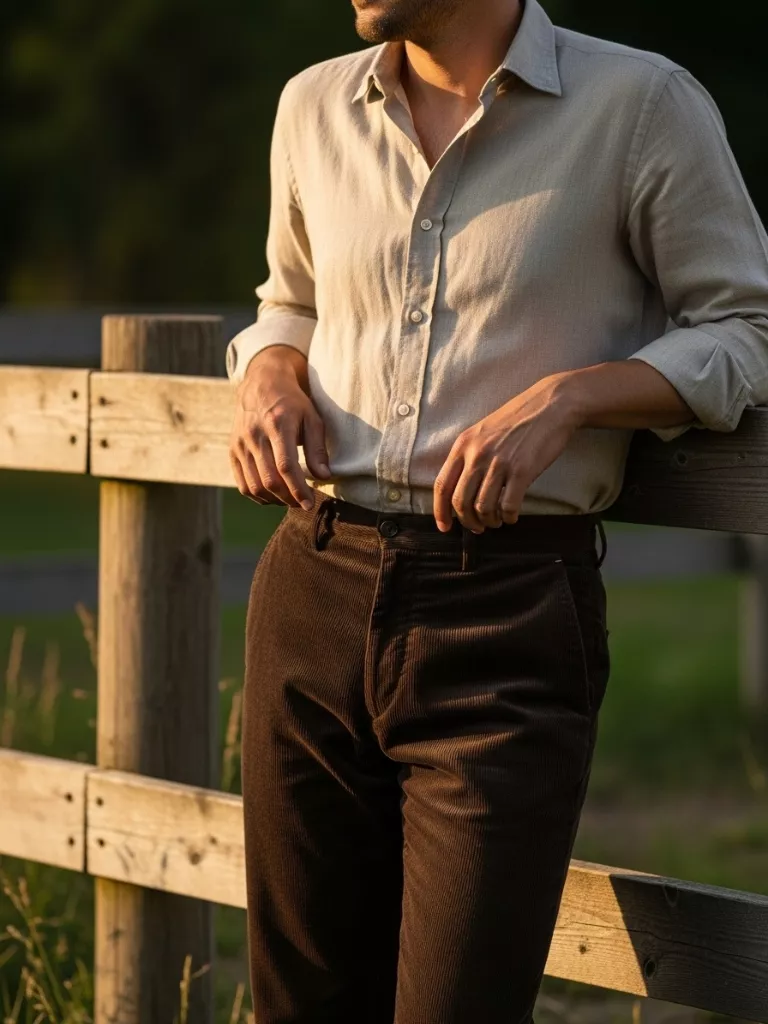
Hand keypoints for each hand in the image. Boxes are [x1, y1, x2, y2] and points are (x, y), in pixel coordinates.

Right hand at [229, 346, 330, 507]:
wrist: (261, 384)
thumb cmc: (292, 403)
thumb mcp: (312, 418)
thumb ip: (317, 448)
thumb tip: (324, 476)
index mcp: (277, 424)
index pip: (286, 466)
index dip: (298, 489)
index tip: (309, 503)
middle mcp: (255, 435)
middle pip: (269, 479)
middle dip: (288, 498)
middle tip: (303, 502)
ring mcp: (240, 443)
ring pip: (254, 486)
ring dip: (274, 500)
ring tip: (290, 498)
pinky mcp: (233, 450)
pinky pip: (242, 483)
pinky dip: (258, 496)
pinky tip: (273, 496)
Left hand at [433, 373, 579, 532]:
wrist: (551, 405)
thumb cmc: (518, 419)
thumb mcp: (483, 431)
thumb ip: (469, 456)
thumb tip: (460, 488)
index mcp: (463, 445)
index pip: (442, 485)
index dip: (440, 511)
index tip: (445, 526)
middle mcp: (477, 455)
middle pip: (460, 502)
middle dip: (468, 521)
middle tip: (478, 527)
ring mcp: (499, 463)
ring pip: (483, 508)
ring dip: (489, 521)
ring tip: (497, 520)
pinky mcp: (522, 471)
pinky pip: (508, 506)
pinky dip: (508, 517)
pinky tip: (512, 516)